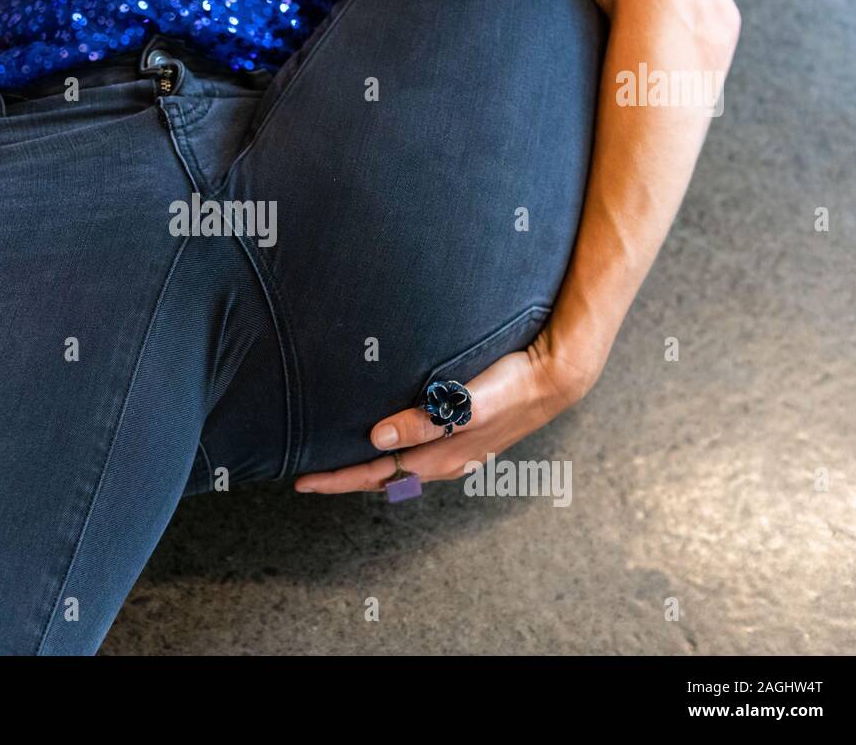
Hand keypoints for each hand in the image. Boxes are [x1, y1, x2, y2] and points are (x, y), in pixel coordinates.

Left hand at [293, 327, 601, 492]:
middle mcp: (442, 459)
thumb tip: (377, 439)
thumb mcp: (468, 405)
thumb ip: (425, 422)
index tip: (300, 480)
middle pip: (380, 475)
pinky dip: (388, 449)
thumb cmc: (511, 387)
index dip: (336, 478)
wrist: (555, 375)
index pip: (374, 474)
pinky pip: (414, 450)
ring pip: (397, 465)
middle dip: (343, 475)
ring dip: (365, 463)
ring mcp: (453, 449)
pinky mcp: (461, 432)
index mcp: (438, 458)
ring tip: (334, 453)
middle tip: (305, 470)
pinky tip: (380, 434)